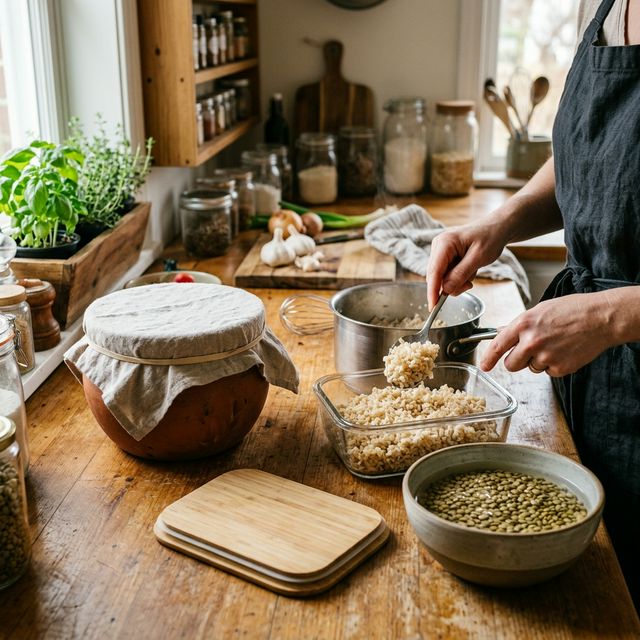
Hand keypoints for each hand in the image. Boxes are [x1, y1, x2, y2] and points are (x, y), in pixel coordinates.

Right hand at [426, 222, 507, 308]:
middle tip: (469, 285)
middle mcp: (438, 247)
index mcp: (444, 243)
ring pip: (441, 278)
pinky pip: (446, 274)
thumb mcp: (479, 258)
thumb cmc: (490, 238)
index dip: (432, 291)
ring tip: (472, 272)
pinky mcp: (444, 257)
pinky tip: (469, 270)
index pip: (434, 272)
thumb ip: (461, 274)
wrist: (496, 229)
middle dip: (451, 285)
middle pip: (436, 277)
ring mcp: (440, 252)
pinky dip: (458, 278)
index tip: (433, 307)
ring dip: (457, 281)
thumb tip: (446, 290)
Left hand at [479, 292, 615, 376]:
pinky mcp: (560, 368)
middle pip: (511, 364)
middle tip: (530, 351)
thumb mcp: (540, 310)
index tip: (484, 366)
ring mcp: (545, 357)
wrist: (601, 318)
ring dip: (538, 361)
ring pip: (531, 368)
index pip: (497, 345)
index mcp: (523, 324)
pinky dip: (554, 365)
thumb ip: (519, 324)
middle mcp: (531, 342)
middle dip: (517, 361)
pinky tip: (565, 350)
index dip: (488, 358)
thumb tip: (501, 332)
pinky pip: (548, 372)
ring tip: (555, 344)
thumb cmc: (572, 310)